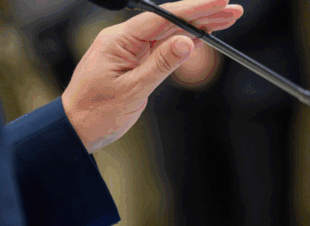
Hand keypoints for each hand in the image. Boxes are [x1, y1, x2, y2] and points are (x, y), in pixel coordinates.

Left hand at [62, 0, 242, 152]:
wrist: (76, 129)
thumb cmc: (95, 112)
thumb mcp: (131, 90)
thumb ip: (160, 65)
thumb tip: (186, 43)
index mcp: (120, 40)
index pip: (163, 17)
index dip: (194, 8)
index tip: (218, 2)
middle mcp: (125, 40)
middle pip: (170, 21)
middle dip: (203, 14)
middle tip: (233, 11)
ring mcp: (131, 50)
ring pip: (170, 32)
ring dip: (198, 26)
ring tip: (226, 20)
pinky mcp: (135, 63)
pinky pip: (163, 47)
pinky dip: (185, 40)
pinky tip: (203, 35)